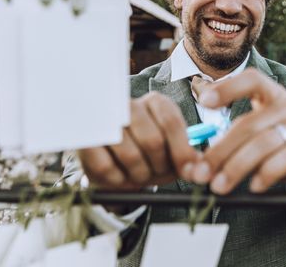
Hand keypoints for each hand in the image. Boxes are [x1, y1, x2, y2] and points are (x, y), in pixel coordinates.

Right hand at [79, 92, 199, 189]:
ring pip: (131, 156)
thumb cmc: (144, 150)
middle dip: (159, 167)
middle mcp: (129, 105)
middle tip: (157, 175)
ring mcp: (105, 121)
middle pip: (153, 141)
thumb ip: (185, 155)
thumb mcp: (168, 149)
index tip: (189, 171)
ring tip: (139, 176)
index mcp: (155, 103)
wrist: (106, 153)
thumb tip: (199, 166)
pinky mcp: (86, 141)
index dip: (182, 151)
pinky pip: (107, 168)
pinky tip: (120, 177)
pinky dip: (118, 181)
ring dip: (139, 176)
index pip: (172, 122)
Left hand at [190, 68, 285, 194]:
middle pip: (249, 123)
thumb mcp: (258, 139)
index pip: (252, 79)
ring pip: (264, 143)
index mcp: (275, 97)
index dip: (228, 87)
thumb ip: (233, 141)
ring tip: (220, 186)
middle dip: (220, 150)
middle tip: (202, 173)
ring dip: (237, 166)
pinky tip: (254, 186)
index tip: (205, 102)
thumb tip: (197, 161)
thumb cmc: (285, 151)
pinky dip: (266, 174)